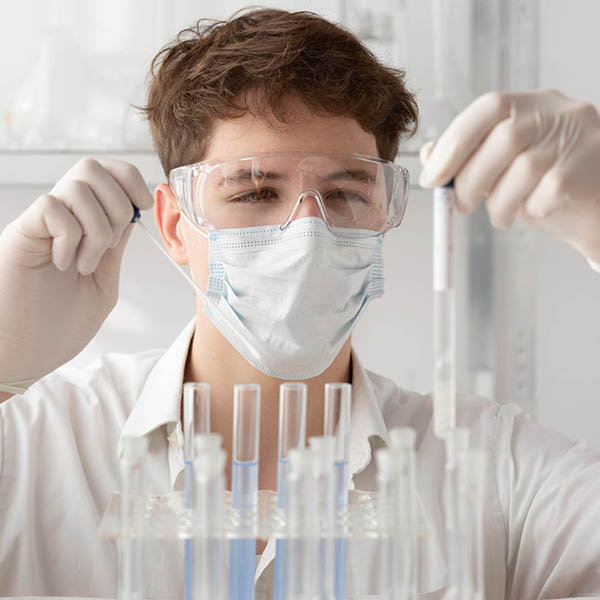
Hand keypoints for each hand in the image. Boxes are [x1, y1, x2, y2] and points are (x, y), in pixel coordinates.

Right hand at [0, 158, 152, 388]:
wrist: (23, 355)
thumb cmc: (58, 327)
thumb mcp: (103, 284)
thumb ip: (116, 248)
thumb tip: (133, 212)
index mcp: (84, 226)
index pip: (108, 173)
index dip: (131, 180)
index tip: (143, 207)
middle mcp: (61, 217)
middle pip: (93, 167)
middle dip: (118, 204)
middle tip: (108, 247)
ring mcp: (40, 223)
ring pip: (78, 184)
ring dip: (97, 228)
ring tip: (83, 265)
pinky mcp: (21, 232)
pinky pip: (53, 206)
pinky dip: (69, 236)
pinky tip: (61, 264)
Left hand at [419, 89, 599, 262]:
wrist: (595, 208)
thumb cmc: (544, 185)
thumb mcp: (502, 168)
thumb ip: (468, 158)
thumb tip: (429, 155)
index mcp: (531, 104)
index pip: (489, 106)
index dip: (455, 141)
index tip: (432, 177)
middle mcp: (559, 112)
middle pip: (505, 138)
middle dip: (471, 178)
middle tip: (460, 205)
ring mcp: (579, 138)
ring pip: (525, 168)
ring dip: (500, 202)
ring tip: (498, 217)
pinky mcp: (589, 169)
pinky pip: (547, 193)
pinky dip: (529, 209)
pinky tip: (530, 212)